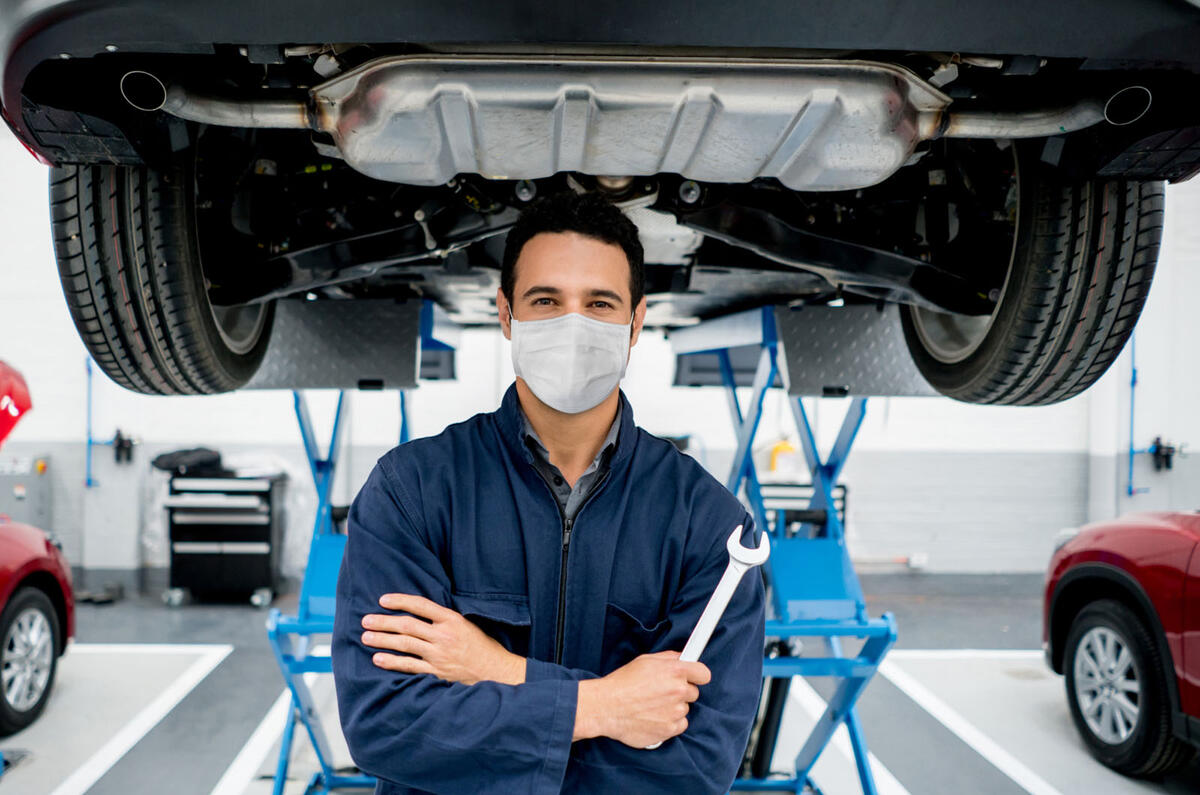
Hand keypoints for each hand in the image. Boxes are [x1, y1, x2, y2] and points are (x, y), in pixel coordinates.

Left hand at [361, 593, 525, 685]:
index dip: (400, 601)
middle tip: (365, 620)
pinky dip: (392, 662)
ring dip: (383, 640)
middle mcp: (444, 636)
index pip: (421, 605)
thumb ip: (444, 620)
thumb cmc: (482, 647)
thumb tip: (418, 613)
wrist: (497, 672)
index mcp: (452, 620)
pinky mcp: (437, 673)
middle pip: (407, 626)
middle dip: (383, 622)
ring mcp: (439, 655)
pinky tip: (378, 659)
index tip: (382, 600)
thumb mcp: (466, 625)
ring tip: (366, 637)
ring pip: (405, 645)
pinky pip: (410, 666)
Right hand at [575, 651, 709, 746]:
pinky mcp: (669, 729)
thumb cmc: (622, 682)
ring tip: (652, 706)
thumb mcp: (645, 661)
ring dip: (673, 708)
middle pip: (693, 693)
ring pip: (684, 709)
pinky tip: (654, 717)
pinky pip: (679, 725)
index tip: (694, 678)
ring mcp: (675, 711)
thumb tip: (683, 658)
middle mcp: (678, 691)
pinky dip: (670, 723)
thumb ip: (669, 659)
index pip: (704, 674)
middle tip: (662, 692)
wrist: (606, 707)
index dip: (698, 676)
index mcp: (674, 671)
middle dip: (681, 692)